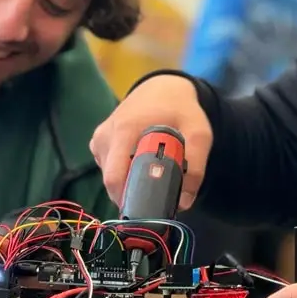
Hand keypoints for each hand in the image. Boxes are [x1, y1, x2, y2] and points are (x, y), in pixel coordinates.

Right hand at [89, 75, 211, 209]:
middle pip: (112, 182)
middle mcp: (106, 136)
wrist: (163, 88)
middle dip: (133, 196)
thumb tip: (183, 203)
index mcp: (125, 131)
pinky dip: (124, 173)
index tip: (153, 209)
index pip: (116, 177)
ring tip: (152, 174)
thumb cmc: (180, 109)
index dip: (132, 199)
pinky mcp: (98, 142)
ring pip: (111, 177)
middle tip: (157, 197)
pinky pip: (109, 168)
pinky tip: (140, 163)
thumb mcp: (199, 134)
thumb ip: (195, 168)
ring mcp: (98, 139)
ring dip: (130, 183)